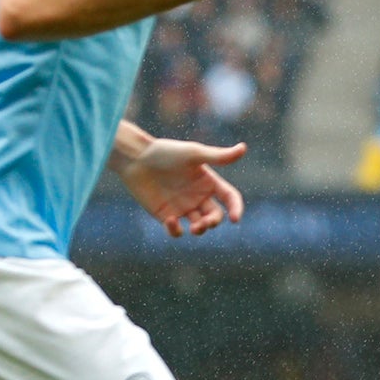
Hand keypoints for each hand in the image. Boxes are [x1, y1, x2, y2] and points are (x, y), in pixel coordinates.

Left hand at [119, 135, 247, 237]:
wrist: (136, 159)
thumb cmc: (166, 152)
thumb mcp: (194, 154)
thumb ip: (218, 156)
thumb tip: (243, 148)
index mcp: (208, 181)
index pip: (229, 198)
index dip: (235, 208)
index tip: (235, 219)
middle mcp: (198, 196)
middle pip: (215, 215)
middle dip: (214, 222)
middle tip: (206, 222)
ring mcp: (183, 207)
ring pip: (199, 226)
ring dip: (200, 229)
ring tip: (195, 227)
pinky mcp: (166, 216)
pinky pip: (176, 231)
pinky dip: (176, 230)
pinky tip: (171, 220)